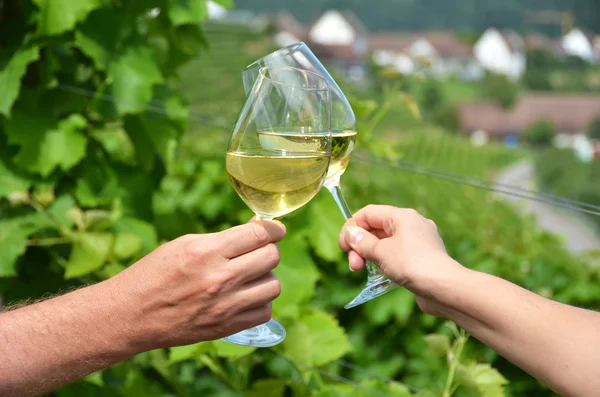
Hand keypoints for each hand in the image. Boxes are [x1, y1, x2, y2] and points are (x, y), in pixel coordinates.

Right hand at [109, 220, 285, 349]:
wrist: (130, 315)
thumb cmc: (154, 274)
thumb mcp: (184, 244)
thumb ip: (224, 238)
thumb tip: (259, 230)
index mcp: (206, 252)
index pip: (259, 235)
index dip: (273, 228)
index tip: (276, 229)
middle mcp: (219, 279)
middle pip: (271, 257)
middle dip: (267, 250)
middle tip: (255, 252)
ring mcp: (225, 306)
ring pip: (273, 285)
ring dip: (265, 277)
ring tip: (248, 276)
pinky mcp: (226, 327)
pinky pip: (264, 311)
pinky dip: (259, 302)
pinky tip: (244, 297)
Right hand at [338, 205, 465, 313]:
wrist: (444, 287)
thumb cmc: (413, 264)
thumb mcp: (381, 251)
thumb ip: (363, 242)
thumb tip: (352, 234)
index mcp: (402, 216)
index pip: (369, 213)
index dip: (352, 227)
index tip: (343, 246)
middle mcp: (412, 224)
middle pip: (376, 228)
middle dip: (360, 246)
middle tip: (353, 265)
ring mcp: (419, 241)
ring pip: (386, 243)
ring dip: (370, 255)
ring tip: (362, 271)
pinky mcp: (422, 257)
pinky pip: (396, 254)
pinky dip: (384, 261)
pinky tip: (379, 274)